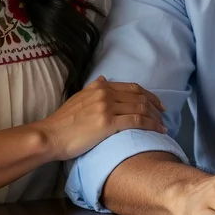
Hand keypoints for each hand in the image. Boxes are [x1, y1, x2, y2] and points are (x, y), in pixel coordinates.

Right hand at [40, 77, 166, 159]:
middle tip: (164, 116)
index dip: (148, 95)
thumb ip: (93, 89)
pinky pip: (136, 121)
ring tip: (163, 126)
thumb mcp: (78, 98)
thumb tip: (103, 79)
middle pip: (139, 97)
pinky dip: (151, 125)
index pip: (131, 88)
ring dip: (155, 117)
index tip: (158, 104)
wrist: (51, 135)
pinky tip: (158, 131)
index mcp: (99, 87)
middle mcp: (105, 93)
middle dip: (155, 107)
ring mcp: (107, 107)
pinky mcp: (107, 123)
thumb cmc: (63, 122)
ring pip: (140, 108)